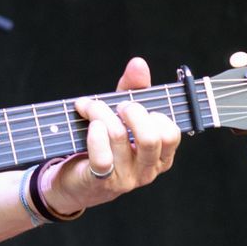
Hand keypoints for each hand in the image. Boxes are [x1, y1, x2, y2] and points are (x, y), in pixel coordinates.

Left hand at [48, 57, 180, 212]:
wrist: (75, 180)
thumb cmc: (105, 144)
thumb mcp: (122, 116)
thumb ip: (134, 90)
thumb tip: (139, 63)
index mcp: (160, 156)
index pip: (171, 133)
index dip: (152, 113)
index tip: (132, 105)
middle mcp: (147, 170)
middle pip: (151, 138)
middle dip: (132, 112)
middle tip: (118, 106)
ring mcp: (126, 179)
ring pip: (119, 137)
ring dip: (100, 112)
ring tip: (89, 106)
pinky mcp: (102, 182)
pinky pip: (102, 157)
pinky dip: (94, 134)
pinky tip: (89, 124)